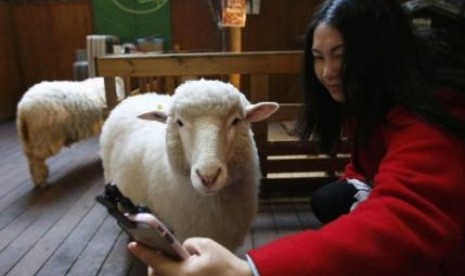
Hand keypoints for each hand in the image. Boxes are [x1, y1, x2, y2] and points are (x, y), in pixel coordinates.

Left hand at [128, 237, 252, 275]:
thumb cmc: (224, 264)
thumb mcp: (206, 245)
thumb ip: (188, 244)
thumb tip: (181, 249)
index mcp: (182, 273)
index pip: (156, 261)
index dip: (143, 252)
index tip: (132, 245)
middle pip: (157, 275)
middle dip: (154, 264)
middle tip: (156, 253)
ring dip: (163, 271)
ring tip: (167, 261)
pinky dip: (172, 274)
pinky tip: (178, 268)